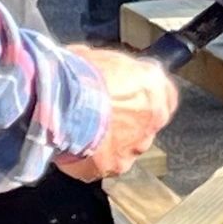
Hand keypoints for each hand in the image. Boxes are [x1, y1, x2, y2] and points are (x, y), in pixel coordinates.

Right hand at [56, 45, 181, 180]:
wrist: (58, 103)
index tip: (130, 96)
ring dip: (108, 143)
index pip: (164, 94)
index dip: (144, 96)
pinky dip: (90, 160)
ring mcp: (135, 145)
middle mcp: (153, 118)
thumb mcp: (100, 58)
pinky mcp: (114, 166)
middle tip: (98, 116)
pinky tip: (72, 149)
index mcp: (153, 85)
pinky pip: (104, 164)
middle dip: (124, 122)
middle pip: (144, 124)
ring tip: (81, 134)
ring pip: (126, 147)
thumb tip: (104, 72)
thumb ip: (113, 71)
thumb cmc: (77, 74)